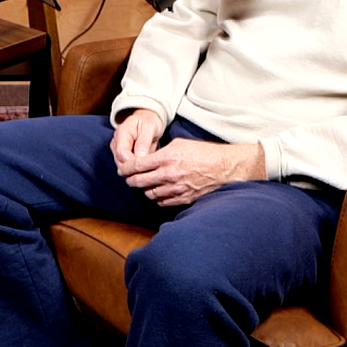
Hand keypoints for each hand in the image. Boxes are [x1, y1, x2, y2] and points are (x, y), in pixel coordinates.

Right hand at [110, 108, 165, 172]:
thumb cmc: (148, 122)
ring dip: (136, 171)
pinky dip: (137, 171)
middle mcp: (116, 143)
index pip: (121, 153)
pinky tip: (147, 171)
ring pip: (123, 167)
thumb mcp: (149, 127)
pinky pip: (128, 168)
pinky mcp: (122, 157)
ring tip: (150, 170)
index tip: (147, 165)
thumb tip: (140, 157)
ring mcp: (118, 151)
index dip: (132, 162)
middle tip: (151, 170)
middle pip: (120, 162)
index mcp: (121, 133)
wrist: (146, 120)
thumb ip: (144, 142)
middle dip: (134, 169)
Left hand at [118, 139, 264, 206]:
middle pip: (138, 182)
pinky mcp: (183, 198)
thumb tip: (144, 160)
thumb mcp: (178, 144)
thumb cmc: (202, 152)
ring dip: (145, 189)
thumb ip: (159, 153)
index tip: (122, 169)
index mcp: (166, 158)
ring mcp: (176, 188)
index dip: (125, 168)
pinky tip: (160, 191)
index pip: (136, 165)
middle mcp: (169, 174)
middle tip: (129, 178)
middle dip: (130, 180)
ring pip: (149, 193)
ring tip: (146, 184)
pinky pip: (162, 202)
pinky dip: (158, 197)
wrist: (223, 166)